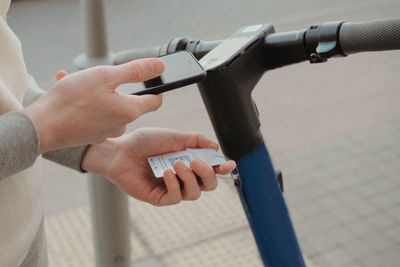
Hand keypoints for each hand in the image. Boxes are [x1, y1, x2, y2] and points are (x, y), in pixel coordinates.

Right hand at [23, 58, 164, 153]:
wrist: (43, 127)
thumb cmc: (73, 100)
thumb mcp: (107, 76)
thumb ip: (135, 71)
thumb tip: (160, 66)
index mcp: (129, 111)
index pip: (155, 101)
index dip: (156, 88)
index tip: (150, 78)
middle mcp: (121, 125)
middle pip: (129, 102)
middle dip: (117, 86)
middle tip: (98, 76)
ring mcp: (105, 131)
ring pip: (108, 106)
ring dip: (97, 92)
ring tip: (77, 82)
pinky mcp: (90, 135)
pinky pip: (93, 113)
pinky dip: (85, 101)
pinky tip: (68, 89)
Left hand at [82, 128, 235, 205]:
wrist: (121, 150)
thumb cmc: (145, 142)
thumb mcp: (173, 136)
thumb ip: (195, 140)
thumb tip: (215, 146)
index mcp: (189, 161)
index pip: (211, 169)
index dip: (222, 168)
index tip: (229, 164)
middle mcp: (183, 177)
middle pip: (208, 185)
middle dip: (207, 174)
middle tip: (196, 161)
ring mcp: (172, 188)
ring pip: (194, 193)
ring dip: (190, 178)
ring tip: (177, 164)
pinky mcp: (159, 198)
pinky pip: (175, 197)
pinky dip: (174, 184)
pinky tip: (166, 173)